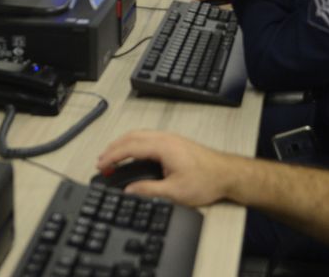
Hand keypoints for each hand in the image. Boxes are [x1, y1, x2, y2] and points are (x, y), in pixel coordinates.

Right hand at [97, 130, 235, 205]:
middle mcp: (166, 138)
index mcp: (163, 146)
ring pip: (139, 135)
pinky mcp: (175, 143)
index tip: (101, 164)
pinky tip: (132, 154)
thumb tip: (130, 191)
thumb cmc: (207, 180)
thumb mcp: (175, 192)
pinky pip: (147, 138)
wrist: (227, 174)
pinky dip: (133, 144)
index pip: (130, 147)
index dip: (112, 156)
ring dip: (123, 145)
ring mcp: (171, 139)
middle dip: (113, 148)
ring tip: (111, 158)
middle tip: (101, 162)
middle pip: (132, 137)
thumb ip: (149, 191)